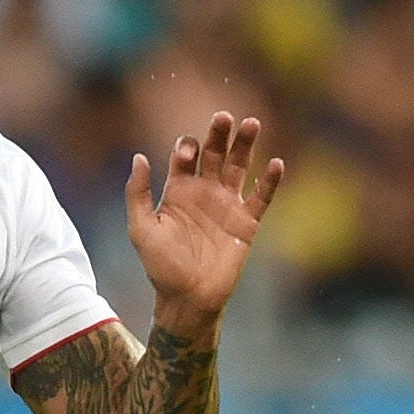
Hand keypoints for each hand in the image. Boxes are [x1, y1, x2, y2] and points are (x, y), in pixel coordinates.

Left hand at [127, 112, 283, 339]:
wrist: (187, 297)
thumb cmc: (160, 265)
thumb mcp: (141, 229)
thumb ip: (137, 193)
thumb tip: (138, 156)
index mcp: (177, 192)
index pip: (185, 157)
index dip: (186, 147)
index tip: (187, 149)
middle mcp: (204, 193)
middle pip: (215, 154)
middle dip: (219, 135)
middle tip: (224, 116)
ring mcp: (227, 205)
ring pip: (239, 167)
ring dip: (246, 146)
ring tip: (251, 123)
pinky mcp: (247, 221)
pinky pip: (262, 196)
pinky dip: (269, 180)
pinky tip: (276, 162)